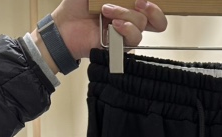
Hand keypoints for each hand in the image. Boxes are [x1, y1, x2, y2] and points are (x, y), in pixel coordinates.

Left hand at [32, 0, 167, 72]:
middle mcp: (131, 21)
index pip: (154, 8)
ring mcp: (126, 34)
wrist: (64, 24)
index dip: (156, 4)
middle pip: (157, 20)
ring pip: (141, 25)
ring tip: (106, 10)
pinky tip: (113, 25)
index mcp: (129, 6)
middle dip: (152, 8)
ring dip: (126, 14)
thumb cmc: (78, 5)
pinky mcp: (119, 47)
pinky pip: (132, 40)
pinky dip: (125, 29)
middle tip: (138, 1)